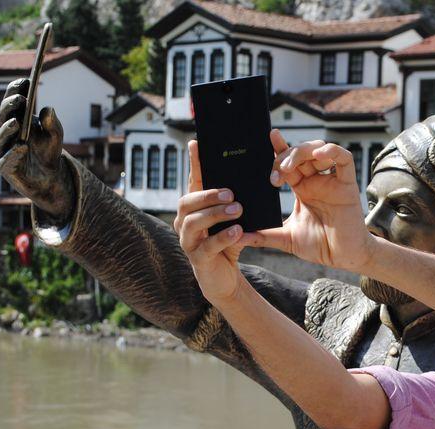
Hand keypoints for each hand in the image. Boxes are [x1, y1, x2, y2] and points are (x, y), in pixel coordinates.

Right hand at [0, 78, 74, 222]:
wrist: (51, 179)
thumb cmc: (49, 153)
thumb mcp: (56, 137)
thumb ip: (53, 124)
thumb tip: (48, 109)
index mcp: (16, 122)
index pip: (12, 104)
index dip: (15, 91)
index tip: (25, 81)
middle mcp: (7, 134)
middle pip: (4, 117)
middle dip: (10, 107)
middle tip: (20, 99)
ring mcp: (4, 150)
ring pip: (2, 138)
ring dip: (8, 128)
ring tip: (16, 122)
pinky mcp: (7, 168)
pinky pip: (7, 160)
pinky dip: (14, 154)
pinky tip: (22, 147)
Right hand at [173, 140, 248, 302]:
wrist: (225, 278)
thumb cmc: (228, 243)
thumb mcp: (233, 220)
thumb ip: (235, 202)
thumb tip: (250, 178)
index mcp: (194, 209)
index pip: (193, 182)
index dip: (193, 164)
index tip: (196, 143)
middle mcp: (184, 223)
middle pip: (187, 202)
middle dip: (208, 195)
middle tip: (231, 193)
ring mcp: (188, 242)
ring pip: (193, 223)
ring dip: (215, 214)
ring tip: (237, 210)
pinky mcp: (198, 259)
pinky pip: (207, 246)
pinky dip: (224, 237)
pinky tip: (238, 231)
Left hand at [249, 135, 374, 271]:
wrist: (343, 258)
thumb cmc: (320, 247)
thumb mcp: (286, 239)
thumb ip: (264, 236)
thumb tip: (238, 237)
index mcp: (302, 189)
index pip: (287, 163)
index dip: (277, 150)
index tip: (265, 142)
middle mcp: (316, 181)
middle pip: (300, 153)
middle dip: (285, 156)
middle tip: (275, 173)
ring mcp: (332, 181)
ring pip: (318, 149)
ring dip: (301, 152)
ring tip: (289, 167)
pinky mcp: (347, 184)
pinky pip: (343, 159)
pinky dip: (331, 151)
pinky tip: (319, 154)